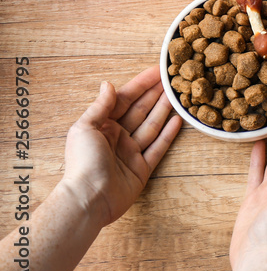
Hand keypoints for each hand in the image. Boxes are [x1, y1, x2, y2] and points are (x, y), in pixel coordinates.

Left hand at [62, 66, 182, 227]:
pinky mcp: (142, 168)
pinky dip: (168, 134)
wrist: (89, 199)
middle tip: (174, 80)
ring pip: (152, 126)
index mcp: (102, 126)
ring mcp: (131, 152)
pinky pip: (158, 147)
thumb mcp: (85, 128)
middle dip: (157, 94)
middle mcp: (117, 137)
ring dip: (165, 110)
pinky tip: (178, 121)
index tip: (158, 71)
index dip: (142, 84)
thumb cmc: (83, 162)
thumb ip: (100, 106)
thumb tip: (108, 84)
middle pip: (141, 110)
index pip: (125, 99)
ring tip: (179, 96)